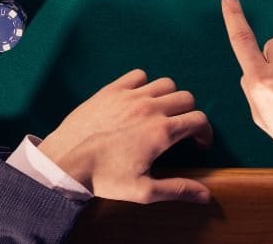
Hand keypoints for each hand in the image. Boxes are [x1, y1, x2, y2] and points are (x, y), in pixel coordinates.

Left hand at [37, 69, 212, 203]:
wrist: (66, 162)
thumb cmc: (104, 178)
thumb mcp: (143, 190)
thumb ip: (177, 189)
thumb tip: (206, 196)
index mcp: (162, 131)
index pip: (199, 119)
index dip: (204, 132)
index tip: (198, 143)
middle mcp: (150, 108)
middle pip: (186, 98)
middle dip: (188, 114)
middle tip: (179, 129)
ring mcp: (131, 96)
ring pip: (166, 84)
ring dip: (169, 97)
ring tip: (160, 113)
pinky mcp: (113, 89)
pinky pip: (139, 75)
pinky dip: (144, 84)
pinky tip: (138, 100)